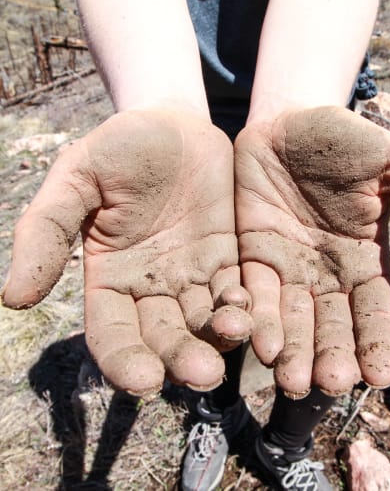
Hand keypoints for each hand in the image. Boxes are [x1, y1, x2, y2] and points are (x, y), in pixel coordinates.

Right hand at [2, 109, 251, 395]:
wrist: (173, 125)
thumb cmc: (118, 148)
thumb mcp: (76, 180)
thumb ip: (46, 232)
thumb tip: (12, 299)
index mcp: (109, 279)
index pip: (113, 334)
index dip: (125, 361)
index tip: (143, 380)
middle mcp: (151, 289)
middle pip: (164, 338)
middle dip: (183, 359)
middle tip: (203, 374)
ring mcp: (192, 277)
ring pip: (204, 323)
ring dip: (220, 339)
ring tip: (234, 336)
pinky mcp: (227, 261)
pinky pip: (236, 293)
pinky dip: (243, 307)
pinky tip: (249, 310)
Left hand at [235, 106, 389, 396]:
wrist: (288, 122)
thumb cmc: (346, 140)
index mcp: (365, 260)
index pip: (376, 310)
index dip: (378, 342)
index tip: (381, 375)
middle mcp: (327, 274)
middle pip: (332, 326)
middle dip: (331, 356)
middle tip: (329, 384)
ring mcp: (288, 268)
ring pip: (292, 320)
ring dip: (293, 352)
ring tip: (294, 382)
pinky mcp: (252, 256)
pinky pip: (255, 293)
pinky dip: (258, 319)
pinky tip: (261, 344)